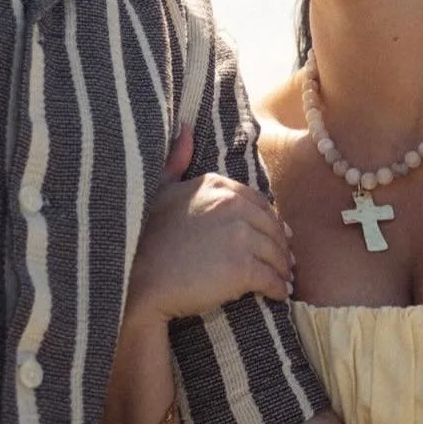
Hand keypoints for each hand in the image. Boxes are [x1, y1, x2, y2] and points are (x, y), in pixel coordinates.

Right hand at [124, 128, 293, 324]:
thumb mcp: (159, 190)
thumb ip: (176, 161)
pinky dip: (279, 288)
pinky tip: (279, 294)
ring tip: (284, 279)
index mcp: (216, 186)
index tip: (273, 236)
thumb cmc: (143, 239)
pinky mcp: (242, 268)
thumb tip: (186, 130)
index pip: (258, 202)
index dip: (268, 221)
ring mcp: (239, 236)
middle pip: (271, 227)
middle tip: (284, 261)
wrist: (138, 280)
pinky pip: (272, 278)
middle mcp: (231, 205)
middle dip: (280, 245)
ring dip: (282, 268)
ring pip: (275, 253)